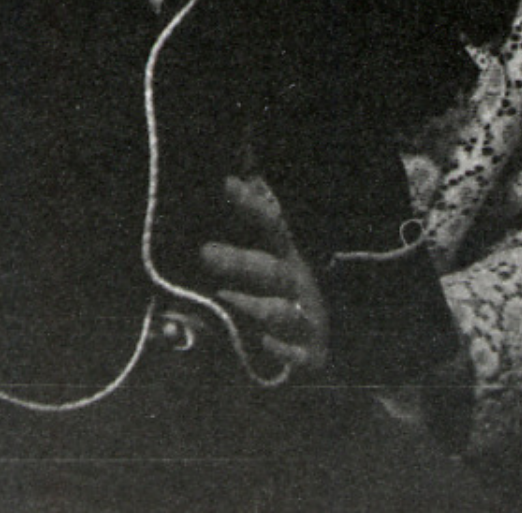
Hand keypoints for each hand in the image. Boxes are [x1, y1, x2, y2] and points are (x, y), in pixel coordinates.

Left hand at [201, 174, 329, 376]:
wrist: (316, 348)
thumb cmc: (281, 294)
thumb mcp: (270, 254)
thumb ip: (255, 215)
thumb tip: (240, 166)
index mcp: (284, 257)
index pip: (270, 224)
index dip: (250, 204)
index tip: (227, 183)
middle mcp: (297, 284)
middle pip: (270, 269)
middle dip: (240, 261)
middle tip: (205, 253)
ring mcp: (306, 319)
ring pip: (281, 311)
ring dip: (255, 305)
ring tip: (224, 299)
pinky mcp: (310, 356)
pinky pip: (298, 355)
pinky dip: (284, 351)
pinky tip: (263, 344)